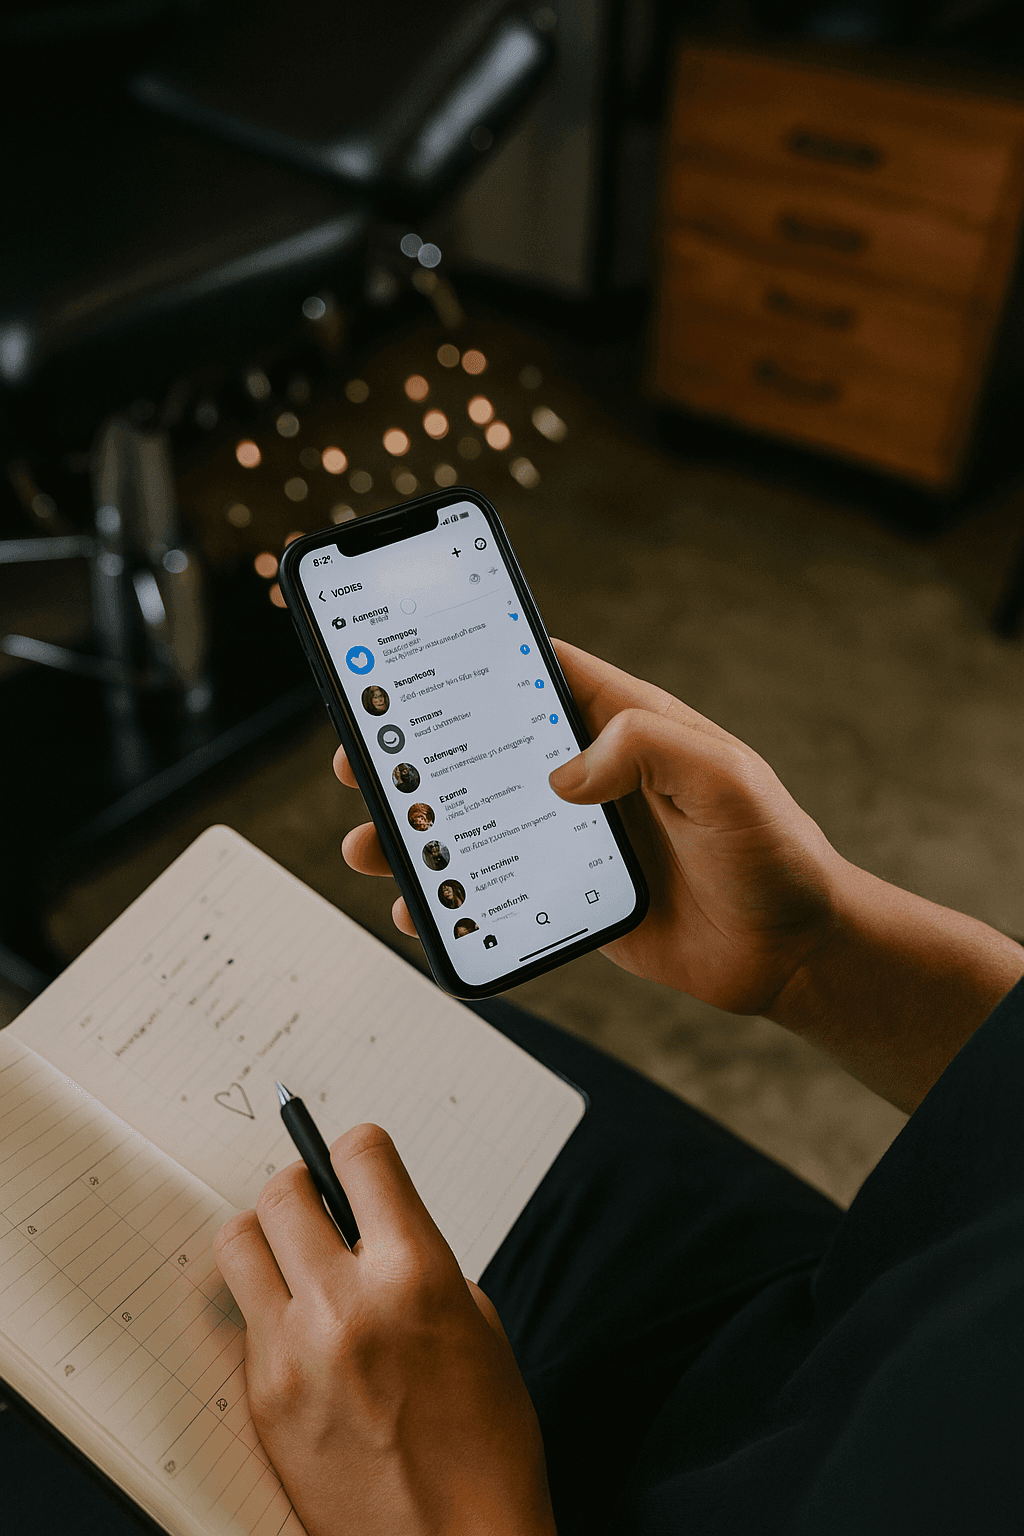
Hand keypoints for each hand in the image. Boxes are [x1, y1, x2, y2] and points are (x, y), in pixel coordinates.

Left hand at [214, 1125, 555, 1535]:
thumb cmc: (485, 1442)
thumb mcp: (476, 1324)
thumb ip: (417, 1262)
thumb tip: (367, 1226)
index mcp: (415, 1273)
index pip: (361, 1157)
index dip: (358, 1151)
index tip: (357, 1161)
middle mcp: (348, 1302)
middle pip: (284, 1190)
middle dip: (303, 1188)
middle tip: (317, 1208)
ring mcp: (294, 1352)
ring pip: (239, 1242)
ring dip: (266, 1239)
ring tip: (292, 1261)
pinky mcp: (262, 1398)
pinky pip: (243, 1318)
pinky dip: (266, 1310)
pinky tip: (300, 1335)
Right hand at [336, 639, 841, 1016]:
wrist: (792, 952)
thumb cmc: (775, 852)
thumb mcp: (726, 780)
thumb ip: (651, 749)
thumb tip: (562, 774)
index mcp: (625, 724)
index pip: (536, 669)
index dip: (472, 650)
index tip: (405, 647)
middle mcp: (591, 774)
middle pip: (484, 747)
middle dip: (415, 749)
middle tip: (359, 758)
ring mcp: (575, 836)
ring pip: (478, 820)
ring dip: (420, 829)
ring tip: (370, 844)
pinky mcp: (572, 895)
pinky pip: (498, 888)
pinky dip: (454, 897)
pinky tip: (422, 909)